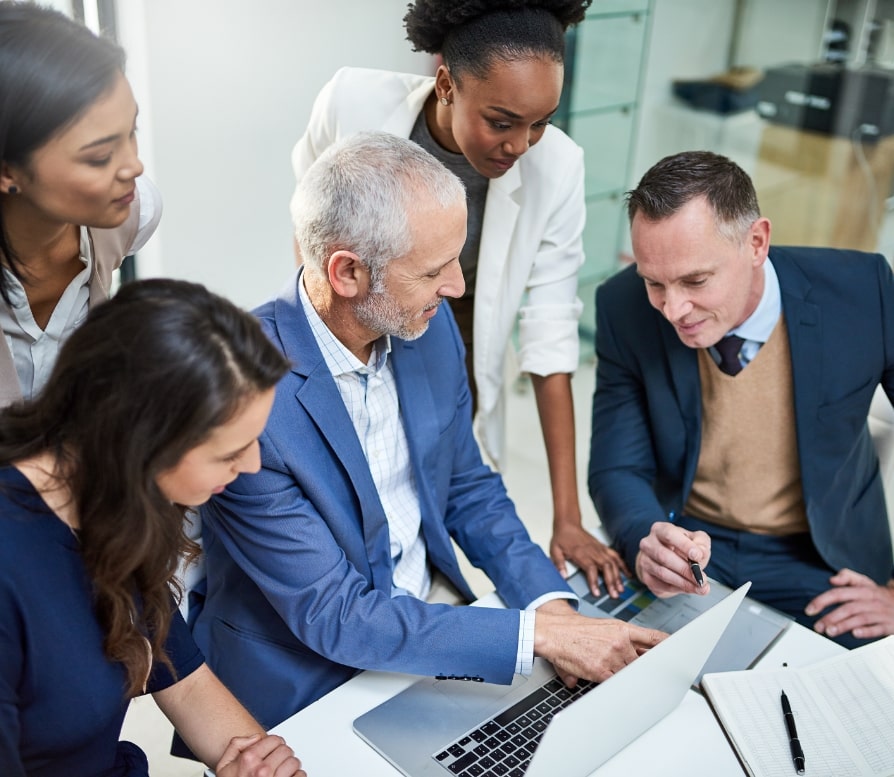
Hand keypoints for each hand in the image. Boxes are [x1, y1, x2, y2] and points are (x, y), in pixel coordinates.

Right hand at [216, 733, 306, 776]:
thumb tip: (255, 738)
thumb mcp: (224, 766)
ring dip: (290, 766)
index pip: (275, 740)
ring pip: (294, 763)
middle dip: (282, 755)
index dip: (274, 744)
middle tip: (277, 761)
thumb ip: (236, 745)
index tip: (273, 750)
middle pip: (286, 750)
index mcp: (249, 760)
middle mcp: (262, 770)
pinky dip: (296, 776)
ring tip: (282, 771)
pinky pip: (300, 776)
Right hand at [534, 600, 665, 686]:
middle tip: (660, 674)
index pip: (654, 638)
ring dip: (631, 678)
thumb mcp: (603, 628)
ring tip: (628, 679)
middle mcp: (621, 642)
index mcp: (622, 629)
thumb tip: (638, 656)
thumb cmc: (577, 631)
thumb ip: (622, 641)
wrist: (555, 632)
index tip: (681, 652)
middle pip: (647, 661)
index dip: (670, 646)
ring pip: (632, 674)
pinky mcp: (601, 671)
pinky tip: (614, 683)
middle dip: (650, 668)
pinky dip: (617, 686)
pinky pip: (616, 683)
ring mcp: (612, 657)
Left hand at [549, 522, 629, 597]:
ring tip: (620, 589)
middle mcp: (593, 551)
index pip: (591, 569)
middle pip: (605, 567)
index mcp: (581, 553)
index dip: (595, 581)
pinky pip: (616, 556)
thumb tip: (563, 577)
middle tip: (614, 595)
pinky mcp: (603, 547)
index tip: (597, 593)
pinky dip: (623, 565)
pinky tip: (628, 574)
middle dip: (611, 582)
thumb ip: (559, 564)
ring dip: (618, 576)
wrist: (568, 524)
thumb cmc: (562, 538)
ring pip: (613, 563)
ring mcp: (600, 549)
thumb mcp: (555, 550)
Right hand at [634, 522, 710, 597]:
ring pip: (662, 573)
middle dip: (685, 569)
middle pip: (664, 556)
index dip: (684, 545)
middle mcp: (648, 544)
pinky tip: (689, 588)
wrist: (668, 560)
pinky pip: (661, 584)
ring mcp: (644, 560)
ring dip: (683, 582)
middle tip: (701, 578)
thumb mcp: (696, 540)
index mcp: (659, 529)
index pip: (669, 535)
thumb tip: (701, 553)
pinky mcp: (646, 576)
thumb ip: (701, 543)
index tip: (698, 556)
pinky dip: (678, 588)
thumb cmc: (682, 547)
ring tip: (700, 587)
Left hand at [805, 568, 893, 639]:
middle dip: (831, 617)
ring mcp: (880, 613)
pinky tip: (855, 634)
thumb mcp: (864, 581)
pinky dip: (867, 631)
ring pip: (860, 618)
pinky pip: (878, 628)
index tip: (810, 610)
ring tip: (830, 632)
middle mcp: (870, 601)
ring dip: (844, 625)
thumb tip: (832, 580)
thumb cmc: (877, 594)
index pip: (838, 593)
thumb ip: (847, 576)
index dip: (822, 601)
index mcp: (862, 590)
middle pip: (848, 608)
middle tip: (818, 627)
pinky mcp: (889, 625)